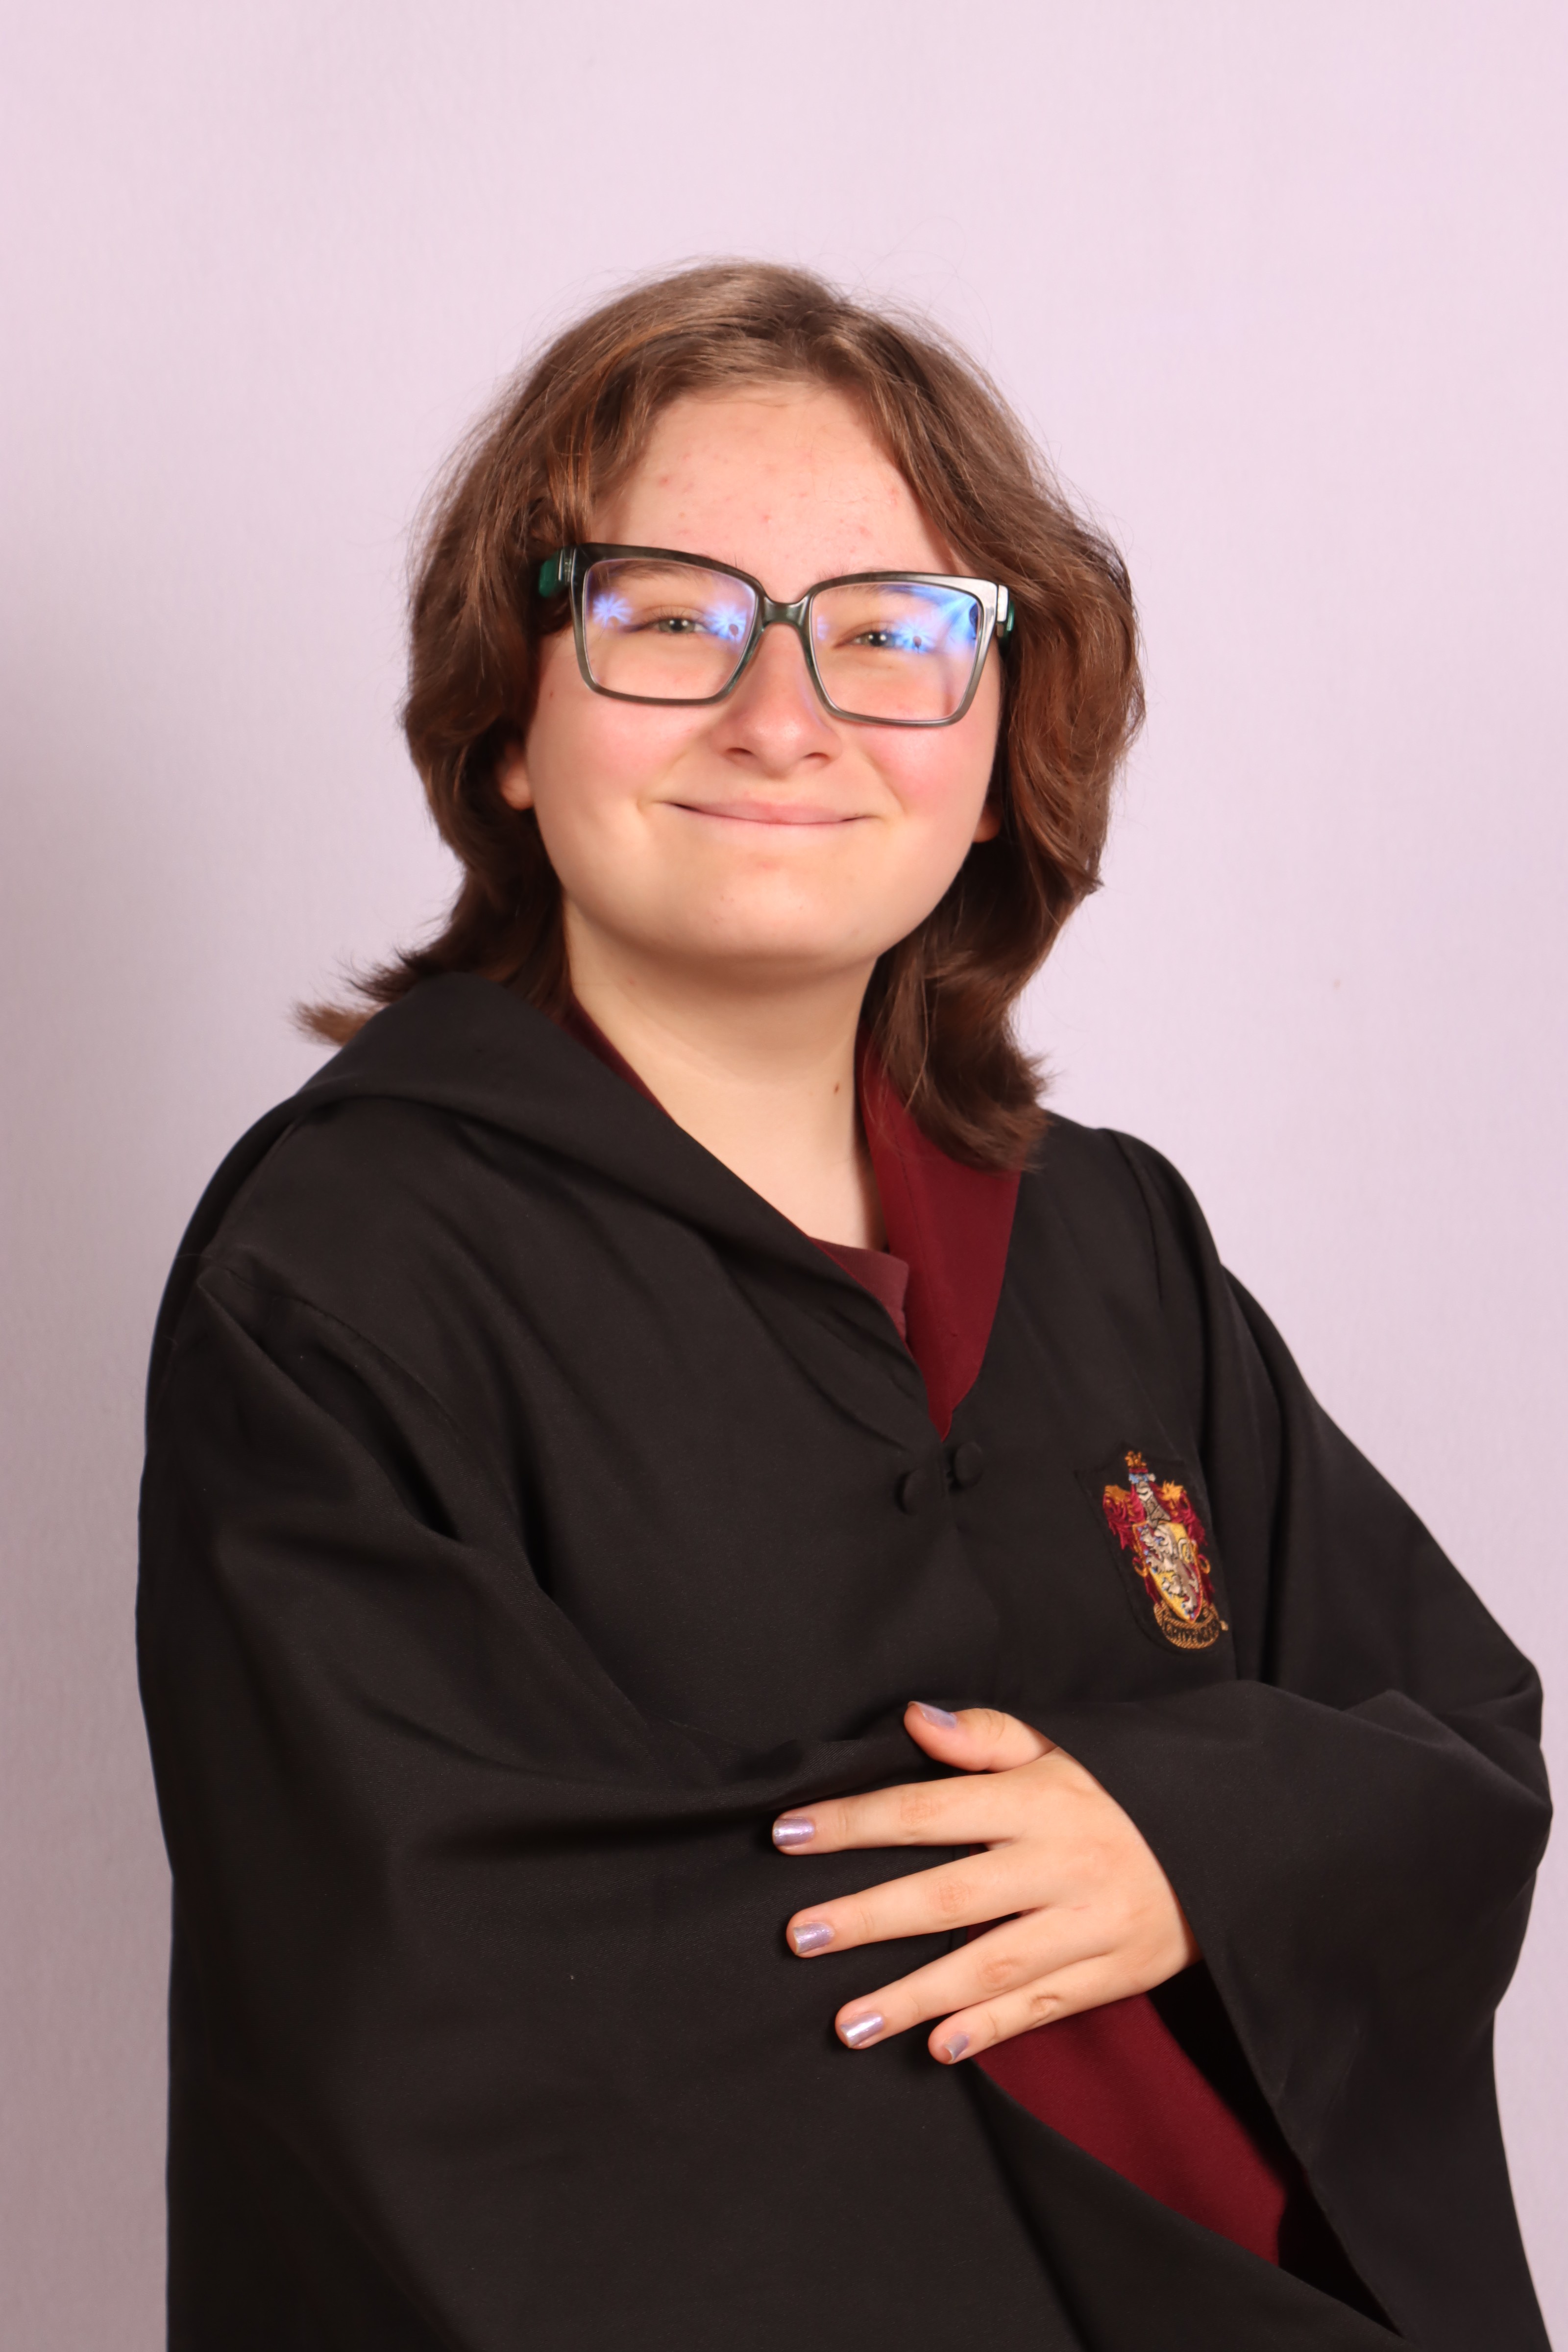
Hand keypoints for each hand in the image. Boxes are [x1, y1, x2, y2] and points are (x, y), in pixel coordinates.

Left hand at [773, 1703, 1198, 2063]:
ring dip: (913, 1996)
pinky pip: (1045, 2006)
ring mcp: (1089, 1923)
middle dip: (867, 1918)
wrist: (1239, 1837)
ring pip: (988, 1965)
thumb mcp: (1067, 1745)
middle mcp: (1059, 1863)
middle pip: (947, 1895)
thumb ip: (985, 1735)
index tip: (788, 1835)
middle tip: (798, 1936)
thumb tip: (912, 1719)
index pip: (927, 1810)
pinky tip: (937, 2047)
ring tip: (846, 2022)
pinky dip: (991, 2030)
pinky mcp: (1117, 1971)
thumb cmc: (1129, 1788)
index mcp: (1039, 1799)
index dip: (854, 1822)